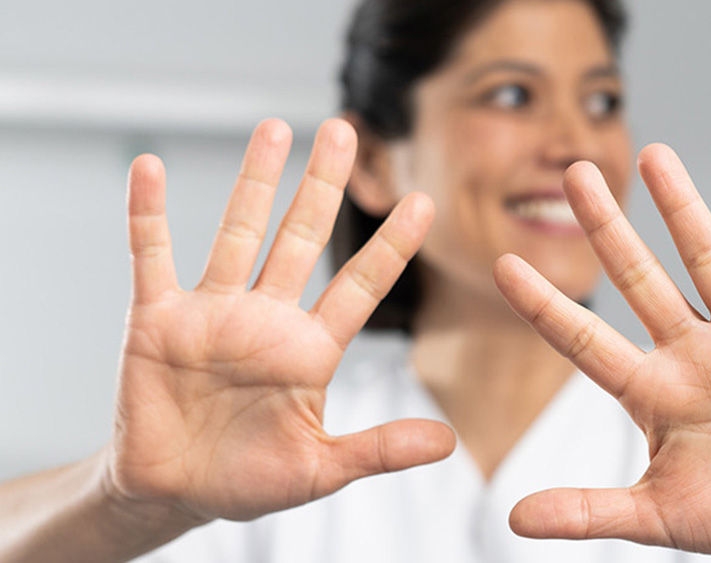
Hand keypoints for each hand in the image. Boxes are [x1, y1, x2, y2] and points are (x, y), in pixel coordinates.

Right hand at [109, 119, 454, 523]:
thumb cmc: (249, 480)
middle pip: (302, 239)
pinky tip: (151, 169)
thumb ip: (379, 449)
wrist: (173, 493)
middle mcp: (267, 319)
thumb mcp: (321, 469)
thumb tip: (448, 444)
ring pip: (238, 233)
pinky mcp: (157, 319)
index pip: (360, 286)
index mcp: (311, 351)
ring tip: (276, 129)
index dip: (391, 246)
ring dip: (255, 182)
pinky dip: (148, 214)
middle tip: (344, 130)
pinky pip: (152, 257)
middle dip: (323, 187)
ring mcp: (212, 313)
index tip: (423, 203)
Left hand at [494, 144, 710, 556]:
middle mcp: (694, 352)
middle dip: (607, 230)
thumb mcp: (657, 516)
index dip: (546, 307)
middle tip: (574, 173)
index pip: (586, 340)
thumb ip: (590, 511)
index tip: (503, 266)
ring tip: (655, 158)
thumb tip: (513, 519)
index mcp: (653, 392)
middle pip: (641, 280)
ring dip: (685, 210)